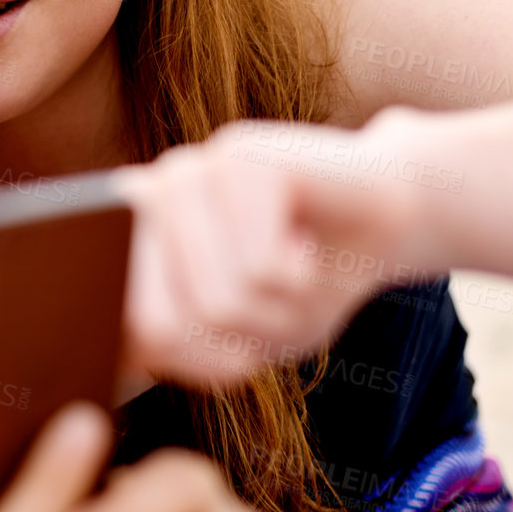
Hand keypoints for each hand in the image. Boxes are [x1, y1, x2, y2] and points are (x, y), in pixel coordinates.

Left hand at [111, 112, 444, 388]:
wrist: (391, 216)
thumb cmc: (306, 281)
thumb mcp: (239, 340)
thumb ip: (176, 344)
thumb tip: (139, 333)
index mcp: (121, 239)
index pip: (123, 333)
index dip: (191, 356)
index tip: (236, 327)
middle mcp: (141, 197)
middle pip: (160, 326)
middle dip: (234, 337)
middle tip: (270, 293)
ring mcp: (186, 170)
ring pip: (218, 301)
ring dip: (278, 306)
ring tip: (293, 261)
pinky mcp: (240, 155)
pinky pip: (261, 266)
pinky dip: (300, 274)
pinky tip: (308, 236)